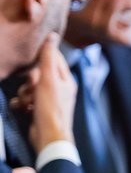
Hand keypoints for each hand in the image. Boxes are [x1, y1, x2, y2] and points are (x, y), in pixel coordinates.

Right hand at [16, 33, 75, 152]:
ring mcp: (49, 100)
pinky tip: (23, 109)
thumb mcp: (48, 79)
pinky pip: (24, 101)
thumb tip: (52, 36)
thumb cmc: (51, 108)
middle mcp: (59, 89)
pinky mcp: (39, 110)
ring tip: (29, 102)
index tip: (32, 60)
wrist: (48, 137)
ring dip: (24, 94)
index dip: (41, 58)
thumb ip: (49, 58)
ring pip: (28, 88)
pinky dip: (21, 104)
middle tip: (31, 86)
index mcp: (66, 79)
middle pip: (37, 75)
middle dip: (29, 81)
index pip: (54, 59)